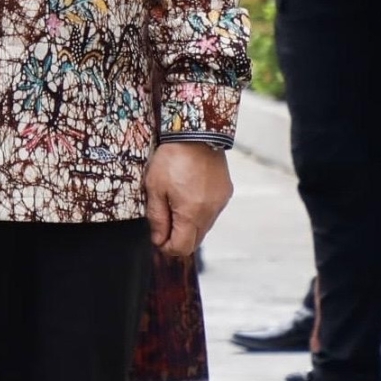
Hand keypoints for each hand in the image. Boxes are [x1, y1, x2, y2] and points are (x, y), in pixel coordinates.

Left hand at [146, 142, 233, 258]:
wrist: (197, 133)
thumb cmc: (172, 158)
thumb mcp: (155, 188)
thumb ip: (157, 217)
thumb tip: (159, 240)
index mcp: (191, 214)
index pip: (182, 248)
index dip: (167, 247)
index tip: (157, 237)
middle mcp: (210, 212)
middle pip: (195, 241)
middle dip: (178, 238)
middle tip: (164, 223)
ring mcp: (220, 203)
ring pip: (204, 227)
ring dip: (190, 225)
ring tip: (176, 204)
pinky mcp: (225, 193)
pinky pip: (212, 212)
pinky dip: (200, 211)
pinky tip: (190, 194)